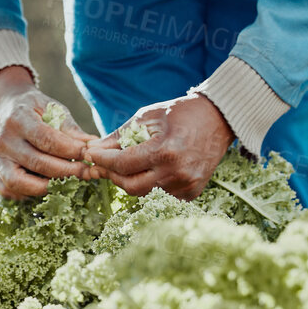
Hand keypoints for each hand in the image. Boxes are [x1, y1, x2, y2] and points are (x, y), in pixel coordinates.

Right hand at [0, 66, 91, 199]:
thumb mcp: (52, 109)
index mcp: (18, 119)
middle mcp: (3, 139)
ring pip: (20, 182)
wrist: (5, 109)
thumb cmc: (34, 110)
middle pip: (37, 162)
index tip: (89, 155)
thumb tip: (92, 146)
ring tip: (68, 182)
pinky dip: (28, 194)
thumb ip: (70, 127)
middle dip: (67, 170)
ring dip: (48, 186)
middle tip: (87, 173)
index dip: (71, 150)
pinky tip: (47, 186)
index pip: (46, 139)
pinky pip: (9, 191)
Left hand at [85, 93, 234, 199]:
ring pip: (144, 193)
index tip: (90, 154)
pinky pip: (160, 195)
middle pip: (131, 186)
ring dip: (129, 181)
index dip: (102, 160)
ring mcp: (187, 185)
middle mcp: (177, 173)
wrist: (218, 119)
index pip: (123, 164)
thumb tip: (93, 149)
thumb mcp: (145, 117)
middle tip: (102, 163)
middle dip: (112, 174)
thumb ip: (118, 136)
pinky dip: (148, 185)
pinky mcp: (192, 192)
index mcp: (165, 151)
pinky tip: (145, 171)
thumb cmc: (179, 113)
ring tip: (122, 165)